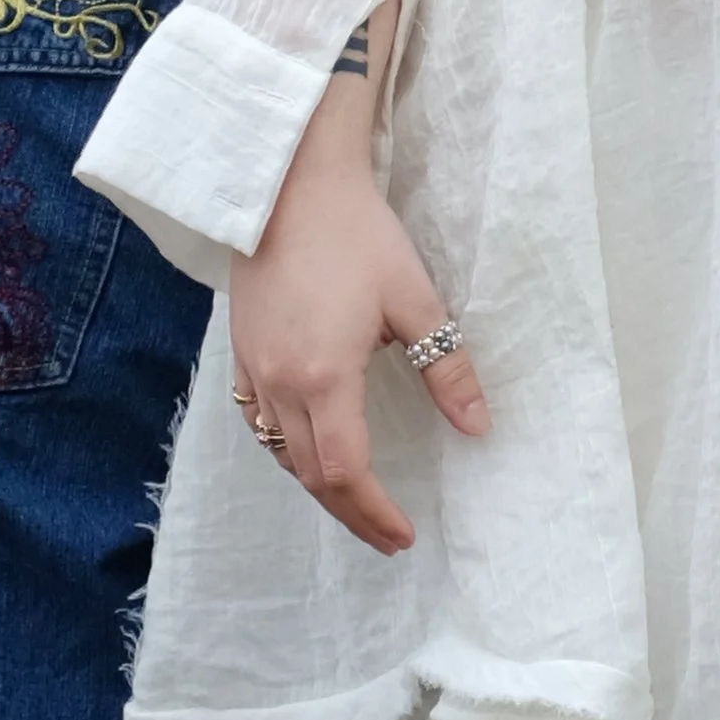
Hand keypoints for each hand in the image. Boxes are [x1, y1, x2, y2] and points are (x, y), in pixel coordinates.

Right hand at [230, 149, 487, 556]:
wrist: (288, 184)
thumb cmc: (355, 234)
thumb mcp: (413, 299)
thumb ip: (446, 367)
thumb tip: (478, 426)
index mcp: (325, 378)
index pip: (347, 473)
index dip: (375, 512)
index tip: (404, 535)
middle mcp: (281, 385)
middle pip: (311, 476)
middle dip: (351, 513)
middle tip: (387, 534)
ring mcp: (255, 369)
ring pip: (281, 453)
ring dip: (317, 485)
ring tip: (354, 500)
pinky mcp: (241, 350)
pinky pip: (259, 422)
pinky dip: (286, 449)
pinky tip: (307, 446)